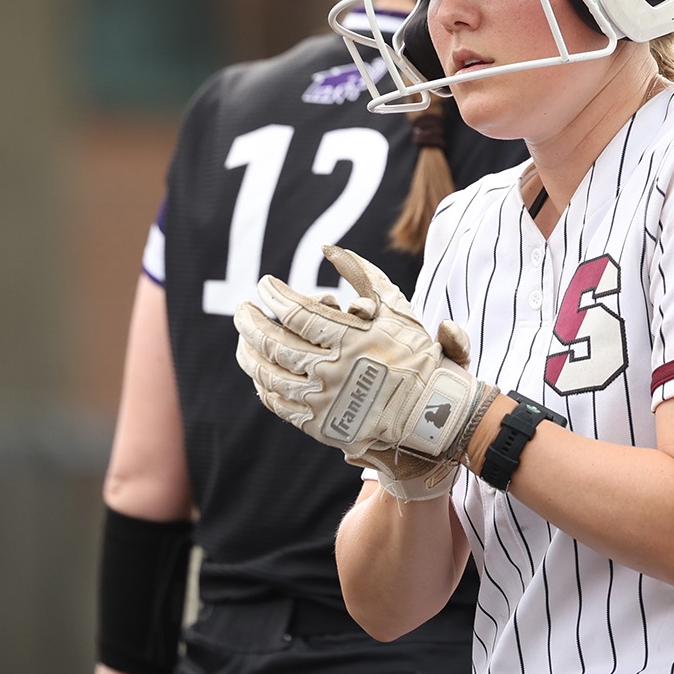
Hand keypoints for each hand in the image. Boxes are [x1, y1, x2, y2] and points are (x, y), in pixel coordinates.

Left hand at [234, 245, 496, 496]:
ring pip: (270, 375)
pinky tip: (260, 370)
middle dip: (251, 322)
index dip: (274, 296)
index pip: (296, 312)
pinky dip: (264, 384)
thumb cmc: (415, 354)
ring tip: (243, 339)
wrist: (432, 412)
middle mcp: (334, 370)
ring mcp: (325, 401)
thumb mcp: (396, 307)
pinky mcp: (320, 425)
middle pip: (274, 343)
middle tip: (242, 309)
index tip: (265, 284)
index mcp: (351, 339)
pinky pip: (279, 403)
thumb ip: (362, 274)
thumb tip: (326, 247)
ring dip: (249, 353)